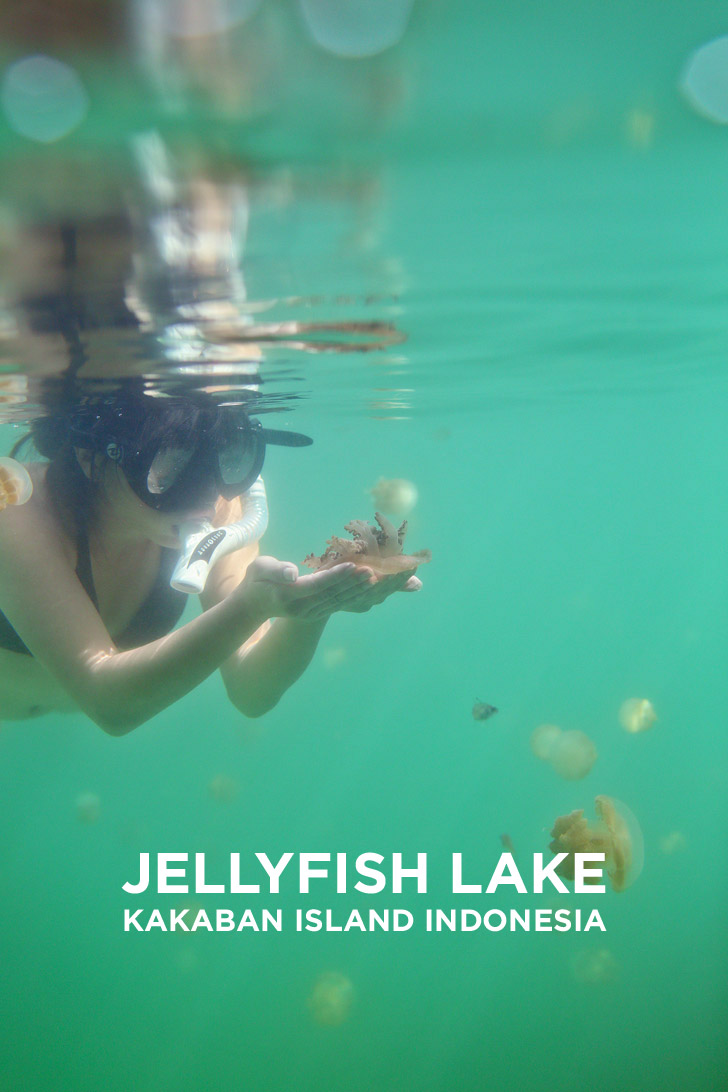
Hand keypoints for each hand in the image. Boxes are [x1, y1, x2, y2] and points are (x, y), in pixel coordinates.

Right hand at [238, 556, 421, 623]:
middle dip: (356, 582)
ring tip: (378, 576)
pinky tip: (370, 585)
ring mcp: (312, 612)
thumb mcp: (259, 569)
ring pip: (340, 600)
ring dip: (359, 589)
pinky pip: (340, 603)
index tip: (354, 564)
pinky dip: (355, 594)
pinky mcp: (318, 612)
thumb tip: (291, 573)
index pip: (318, 585)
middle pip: (334, 594)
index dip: (337, 575)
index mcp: (290, 595)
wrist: (254, 605)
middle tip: (376, 569)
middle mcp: (304, 607)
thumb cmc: (255, 580)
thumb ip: (276, 570)